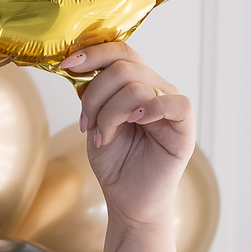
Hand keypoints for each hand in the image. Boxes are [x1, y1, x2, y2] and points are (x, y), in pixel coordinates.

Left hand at [59, 42, 194, 228]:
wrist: (128, 199)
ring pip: (136, 86)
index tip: (66, 65)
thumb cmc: (115, 161)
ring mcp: (170, 105)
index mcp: (135, 82)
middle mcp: (155, 88)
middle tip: (86, 124)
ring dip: (109, 113)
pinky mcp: (184, 127)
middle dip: (94, 95)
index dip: (92, 53)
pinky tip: (135, 122)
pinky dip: (150, 109)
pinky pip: (174, 103)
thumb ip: (92, 92)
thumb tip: (75, 64)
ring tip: (103, 137)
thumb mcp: (94, 120)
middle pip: (123, 66)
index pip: (119, 51)